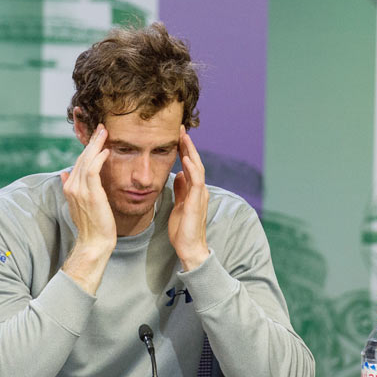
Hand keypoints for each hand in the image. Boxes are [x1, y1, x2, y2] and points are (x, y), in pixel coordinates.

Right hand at [61, 124, 115, 293]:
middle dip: (92, 141)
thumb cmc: (91, 225)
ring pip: (86, 160)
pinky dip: (98, 158)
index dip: (87, 148)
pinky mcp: (90, 194)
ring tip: (104, 132)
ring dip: (96, 144)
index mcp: (70, 187)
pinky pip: (92, 170)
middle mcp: (72, 186)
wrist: (94, 242)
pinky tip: (106, 150)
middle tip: (101, 127)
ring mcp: (79, 190)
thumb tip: (65, 174)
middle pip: (81, 157)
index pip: (78, 162)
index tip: (96, 136)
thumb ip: (70, 188)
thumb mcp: (78, 205)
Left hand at [168, 127, 209, 270]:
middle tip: (181, 128)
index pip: (190, 164)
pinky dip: (193, 169)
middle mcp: (199, 190)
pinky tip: (186, 159)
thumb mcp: (179, 205)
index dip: (184, 150)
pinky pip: (197, 182)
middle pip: (195, 162)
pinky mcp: (198, 203)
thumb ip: (181, 189)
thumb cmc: (183, 229)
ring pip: (198, 168)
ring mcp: (200, 195)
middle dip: (188, 145)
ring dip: (191, 152)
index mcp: (194, 189)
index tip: (176, 135)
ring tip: (184, 137)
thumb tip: (178, 174)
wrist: (189, 248)